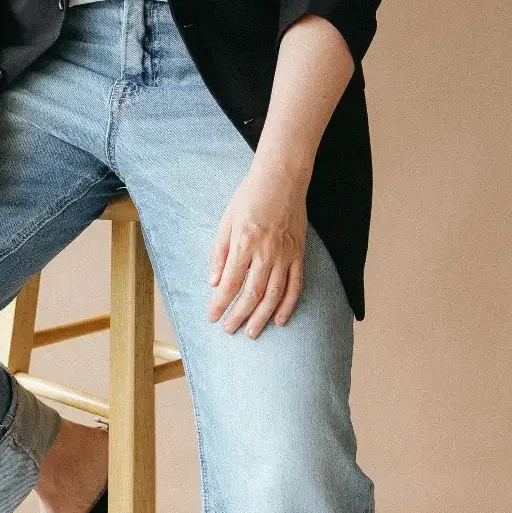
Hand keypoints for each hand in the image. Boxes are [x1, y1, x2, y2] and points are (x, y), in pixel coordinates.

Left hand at [206, 158, 308, 335]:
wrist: (281, 179)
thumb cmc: (249, 197)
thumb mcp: (226, 221)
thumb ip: (219, 253)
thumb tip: (214, 283)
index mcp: (244, 243)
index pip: (230, 284)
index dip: (220, 304)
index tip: (212, 318)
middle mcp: (266, 252)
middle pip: (252, 294)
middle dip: (239, 316)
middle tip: (229, 330)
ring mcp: (285, 255)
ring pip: (274, 295)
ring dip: (262, 317)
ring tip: (252, 333)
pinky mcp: (299, 254)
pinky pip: (295, 285)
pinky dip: (288, 305)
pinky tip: (280, 320)